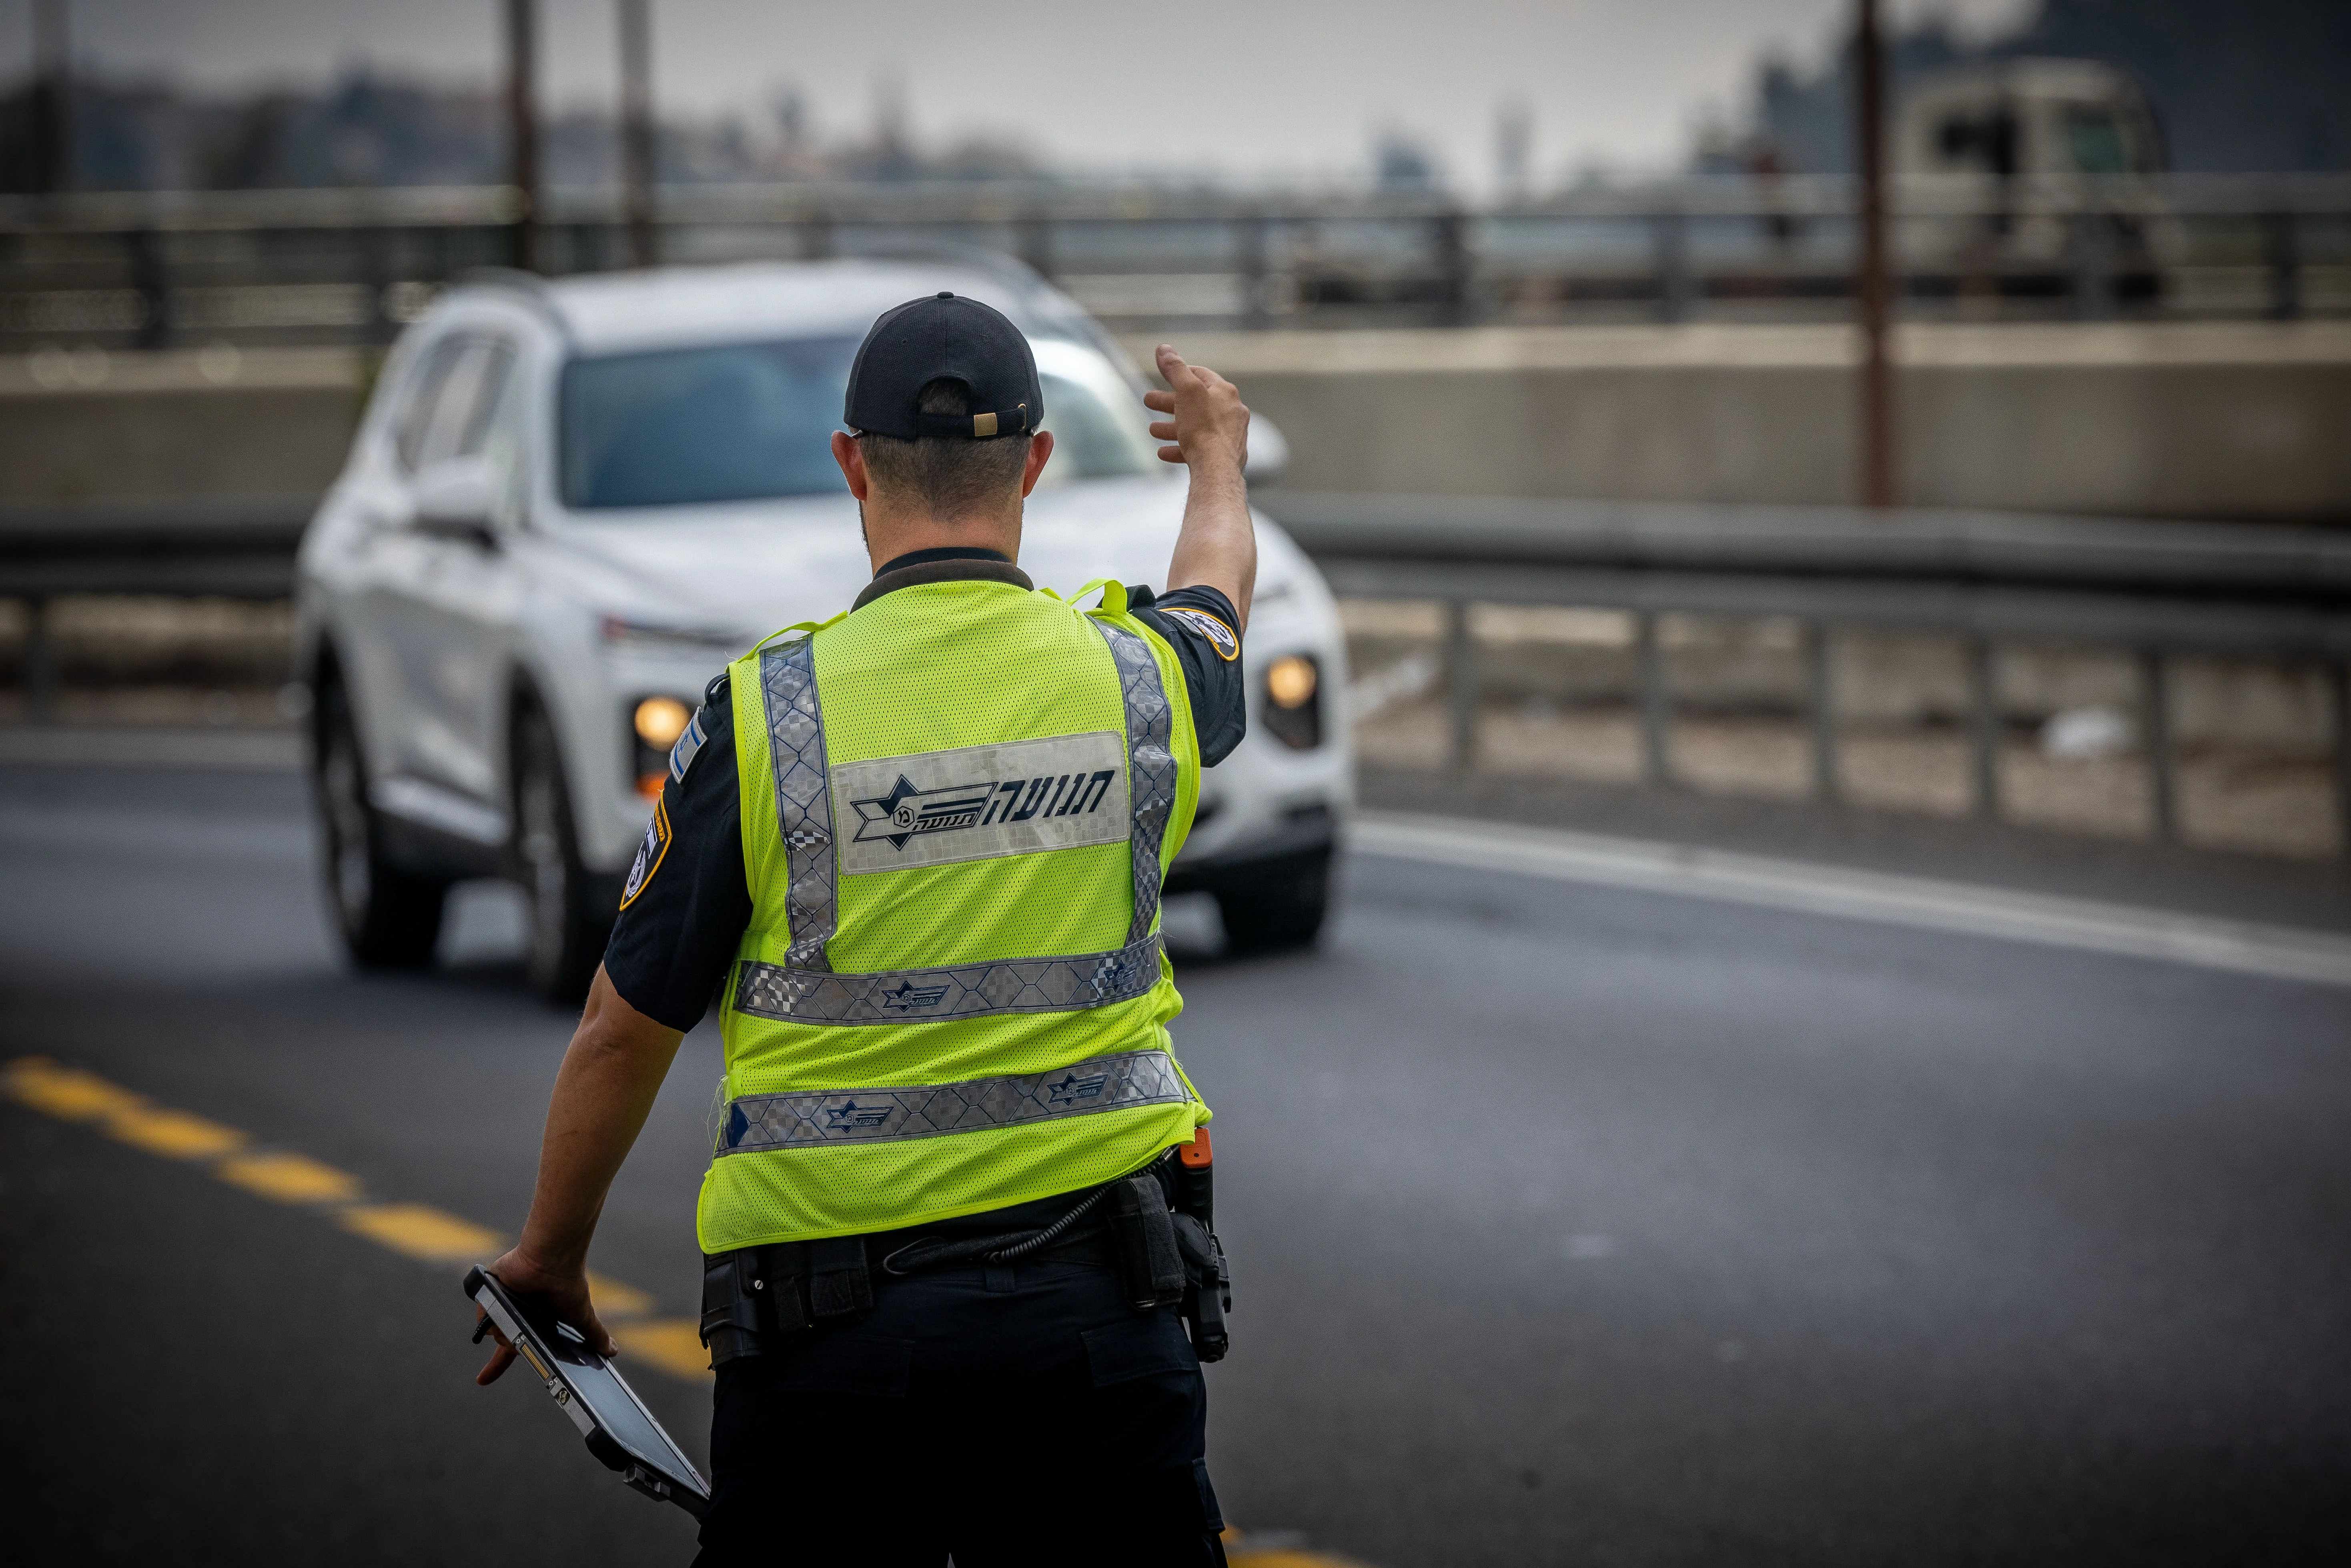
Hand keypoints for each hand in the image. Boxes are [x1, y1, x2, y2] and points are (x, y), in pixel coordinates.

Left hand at [472, 1246, 613, 1385]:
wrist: (553, 1261)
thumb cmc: (568, 1284)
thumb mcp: (582, 1317)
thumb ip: (594, 1335)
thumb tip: (613, 1351)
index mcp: (532, 1321)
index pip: (514, 1348)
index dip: (496, 1367)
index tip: (481, 1381)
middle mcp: (514, 1312)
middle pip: (505, 1341)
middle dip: (512, 1346)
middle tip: (524, 1336)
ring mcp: (500, 1301)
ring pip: (494, 1331)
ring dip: (507, 1331)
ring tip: (524, 1315)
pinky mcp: (489, 1290)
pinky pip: (484, 1315)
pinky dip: (493, 1316)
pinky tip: (507, 1308)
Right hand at [1144, 345, 1248, 472]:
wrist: (1217, 469)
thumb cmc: (1203, 428)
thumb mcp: (1186, 391)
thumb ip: (1175, 369)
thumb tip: (1164, 348)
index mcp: (1225, 392)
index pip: (1201, 375)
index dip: (1180, 372)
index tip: (1165, 374)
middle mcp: (1232, 412)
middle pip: (1196, 402)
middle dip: (1169, 402)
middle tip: (1148, 401)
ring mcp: (1230, 435)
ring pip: (1197, 426)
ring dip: (1172, 426)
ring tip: (1152, 430)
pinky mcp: (1226, 456)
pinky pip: (1201, 449)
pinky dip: (1181, 448)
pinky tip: (1164, 453)